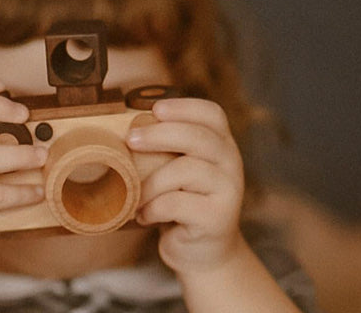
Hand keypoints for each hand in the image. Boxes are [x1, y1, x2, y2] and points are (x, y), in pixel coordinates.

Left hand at [127, 98, 245, 273]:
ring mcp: (229, 190)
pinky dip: (152, 208)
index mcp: (221, 144)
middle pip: (198, 136)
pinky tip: (144, 216)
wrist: (202, 252)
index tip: (155, 109)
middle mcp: (231, 162)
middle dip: (159, 134)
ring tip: (136, 195)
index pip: (211, 114)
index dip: (183, 107)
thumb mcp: (177, 170)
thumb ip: (166, 149)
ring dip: (151, 182)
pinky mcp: (218, 218)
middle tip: (130, 140)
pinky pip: (177, 203)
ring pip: (185, 170)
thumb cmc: (181, 204)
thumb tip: (129, 128)